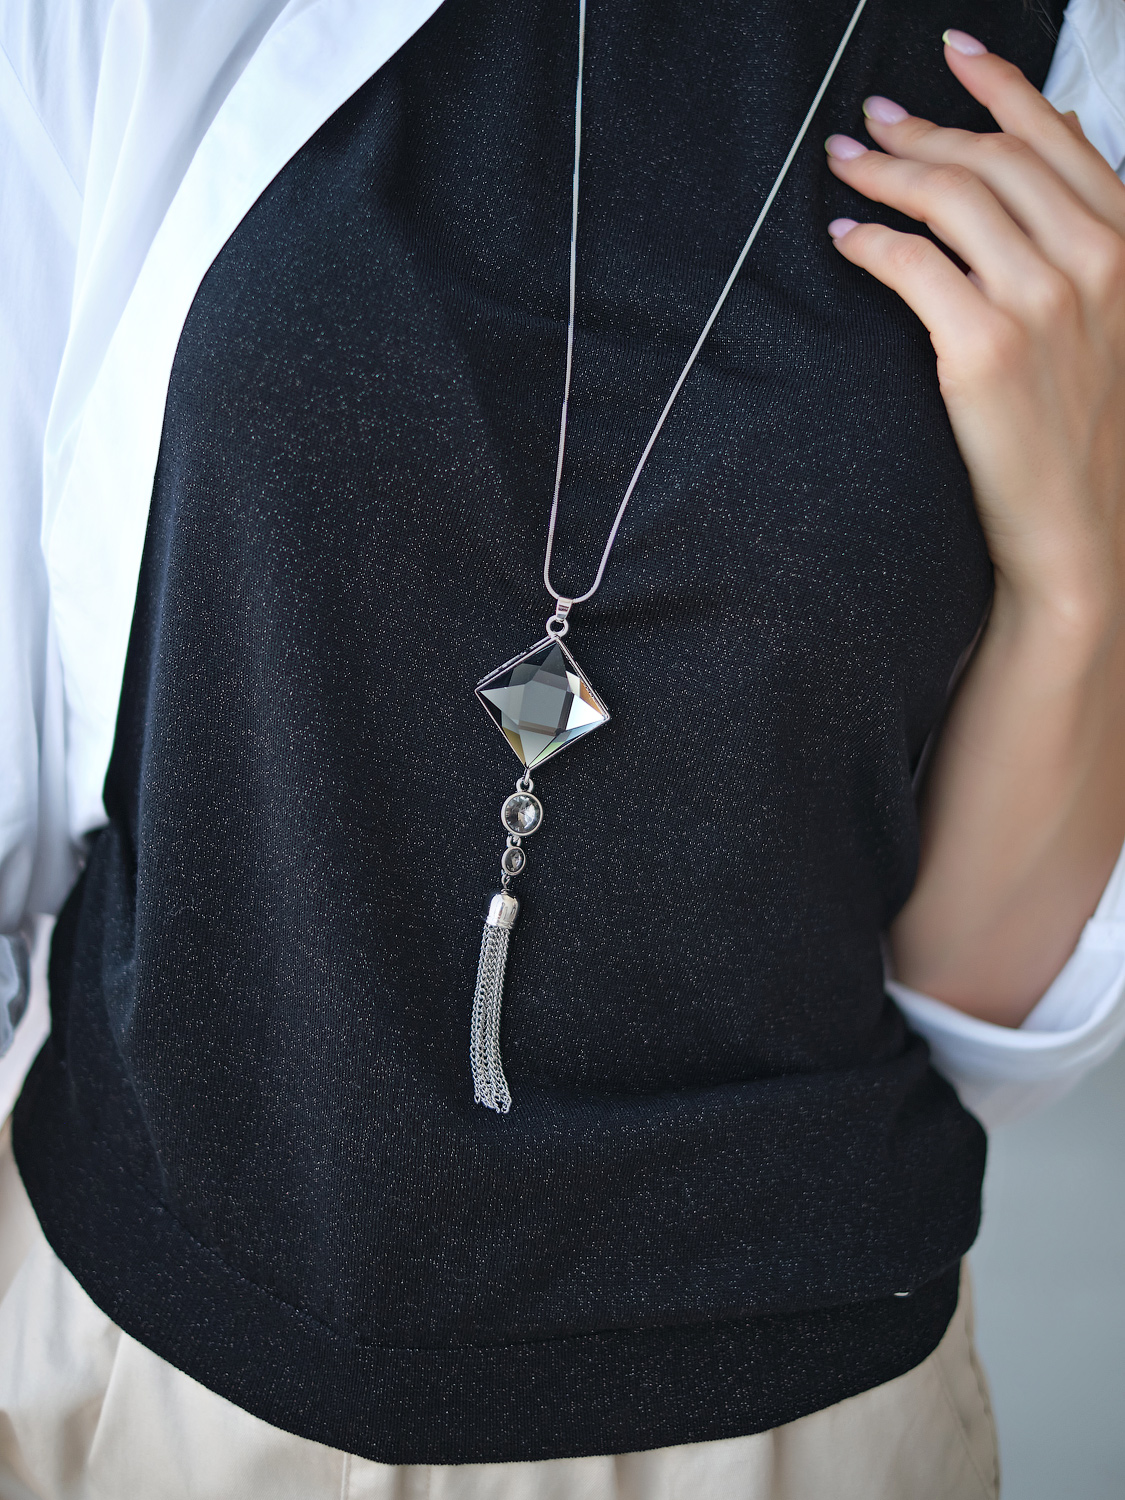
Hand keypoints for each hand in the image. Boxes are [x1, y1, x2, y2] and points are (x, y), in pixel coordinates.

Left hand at [825, 31, 1124, 647]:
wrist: (1079, 530)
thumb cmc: (1083, 435)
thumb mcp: (1111, 326)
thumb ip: (1081, 246)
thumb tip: (1037, 168)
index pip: (1059, 136)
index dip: (1001, 84)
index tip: (954, 53)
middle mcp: (1096, 259)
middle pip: (994, 157)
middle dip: (924, 129)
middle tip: (872, 122)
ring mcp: (1043, 300)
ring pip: (950, 196)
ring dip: (887, 170)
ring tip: (846, 164)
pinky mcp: (985, 345)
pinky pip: (910, 263)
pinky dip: (869, 240)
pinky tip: (843, 238)